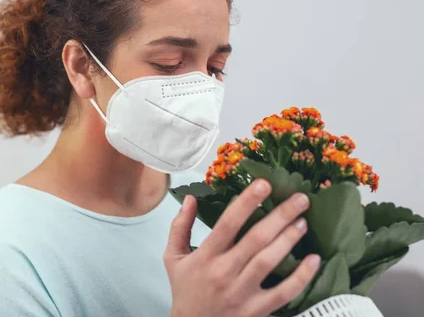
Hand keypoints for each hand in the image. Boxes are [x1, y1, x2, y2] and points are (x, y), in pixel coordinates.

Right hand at [164, 179, 320, 316]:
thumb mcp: (173, 257)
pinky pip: (283, 292)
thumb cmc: (185, 289)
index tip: (264, 184)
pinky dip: (301, 277)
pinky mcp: (257, 310)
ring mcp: (242, 292)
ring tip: (303, 221)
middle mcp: (224, 272)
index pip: (227, 223)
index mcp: (206, 256)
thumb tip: (190, 199)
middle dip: (280, 216)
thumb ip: (180, 226)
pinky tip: (314, 260)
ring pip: (269, 261)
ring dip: (289, 239)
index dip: (247, 202)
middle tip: (300, 199)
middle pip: (256, 239)